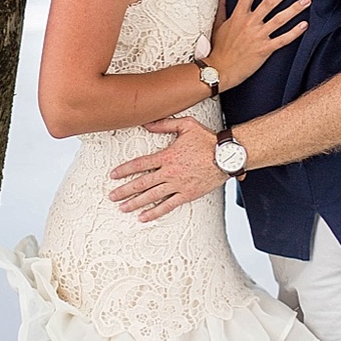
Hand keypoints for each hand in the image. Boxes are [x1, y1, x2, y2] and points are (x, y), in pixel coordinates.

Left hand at [109, 117, 225, 219]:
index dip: (124, 170)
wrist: (228, 156)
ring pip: (151, 196)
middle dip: (124, 190)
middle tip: (112, 196)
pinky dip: (155, 212)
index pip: (139, 164)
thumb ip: (164, 124)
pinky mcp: (187, 194)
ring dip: (135, 203)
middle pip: (141, 183)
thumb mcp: (186, 125)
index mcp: (167, 156)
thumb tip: (146, 123)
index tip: (113, 175)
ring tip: (123, 207)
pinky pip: (168, 206)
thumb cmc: (208, 140)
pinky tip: (143, 217)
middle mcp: (169, 172)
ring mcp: (178, 185)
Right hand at [207, 0, 306, 87]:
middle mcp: (249, 23)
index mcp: (238, 16)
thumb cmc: (218, 49)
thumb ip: (222, 6)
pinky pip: (282, 39)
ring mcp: (258, 36)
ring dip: (294, 9)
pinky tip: (305, 25)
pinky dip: (294, 32)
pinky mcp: (264, 49)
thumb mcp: (218, 24)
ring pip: (279, 19)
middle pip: (269, 2)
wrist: (218, 70)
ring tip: (307, 0)